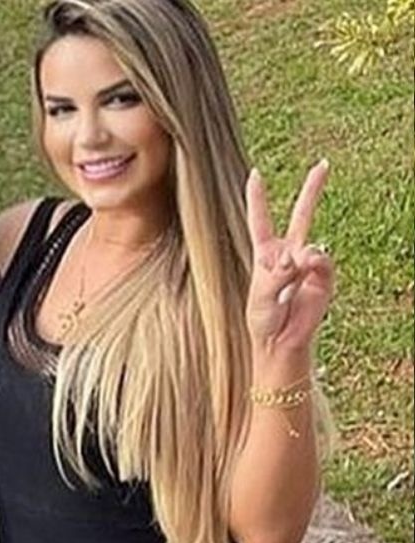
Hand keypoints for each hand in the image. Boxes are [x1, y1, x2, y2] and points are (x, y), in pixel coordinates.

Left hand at [244, 161, 334, 353]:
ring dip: (298, 262)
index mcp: (265, 253)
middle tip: (323, 163)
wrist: (279, 341)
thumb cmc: (262, 319)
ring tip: (288, 277)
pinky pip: (322, 262)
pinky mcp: (323, 278)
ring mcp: (307, 265)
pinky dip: (313, 267)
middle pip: (301, 215)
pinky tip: (306, 273)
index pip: (260, 219)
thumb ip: (275, 275)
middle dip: (313, 190)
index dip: (258, 197)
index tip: (256, 173)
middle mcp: (288, 254)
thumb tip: (299, 258)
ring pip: (312, 245)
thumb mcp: (258, 296)